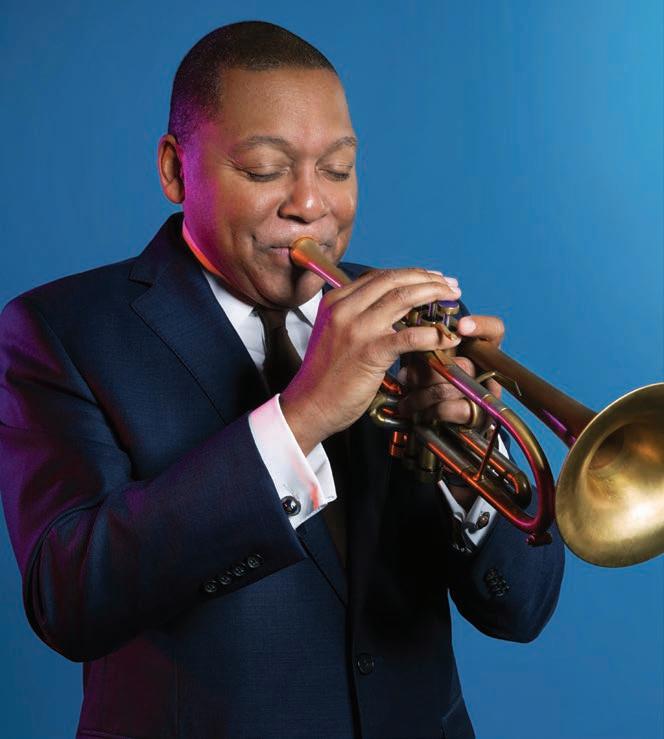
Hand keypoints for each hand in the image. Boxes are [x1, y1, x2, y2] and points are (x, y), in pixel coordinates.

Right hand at [280, 268, 461, 454]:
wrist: (310, 405)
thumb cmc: (325, 376)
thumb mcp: (334, 333)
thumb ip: (356, 316)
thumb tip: (392, 308)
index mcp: (336, 301)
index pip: (379, 276)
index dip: (411, 274)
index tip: (433, 278)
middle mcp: (344, 309)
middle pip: (393, 281)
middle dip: (427, 279)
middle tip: (450, 285)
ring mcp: (356, 329)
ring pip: (402, 298)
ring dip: (433, 295)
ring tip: (453, 300)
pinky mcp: (369, 352)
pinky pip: (408, 336)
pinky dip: (432, 333)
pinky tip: (446, 337)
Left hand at [396, 312, 505, 510]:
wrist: (441, 434)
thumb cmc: (430, 391)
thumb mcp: (426, 367)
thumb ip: (421, 353)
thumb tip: (407, 352)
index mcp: (477, 352)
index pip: (494, 331)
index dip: (481, 326)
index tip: (460, 326)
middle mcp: (487, 371)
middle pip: (463, 362)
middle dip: (428, 370)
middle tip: (406, 377)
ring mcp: (486, 395)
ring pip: (453, 386)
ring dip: (422, 395)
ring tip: (406, 402)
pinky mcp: (479, 417)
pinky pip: (453, 408)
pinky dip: (430, 411)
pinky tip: (418, 415)